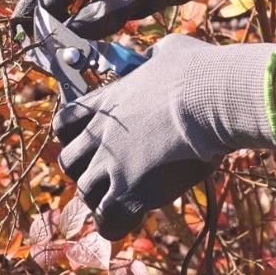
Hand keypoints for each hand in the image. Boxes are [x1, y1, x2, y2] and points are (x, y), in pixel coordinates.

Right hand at [12, 0, 268, 39]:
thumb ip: (107, 7)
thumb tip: (74, 32)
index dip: (41, 17)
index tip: (40, 42)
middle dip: (37, 22)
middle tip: (24, 48)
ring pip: (69, 11)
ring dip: (58, 31)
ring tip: (47, 55)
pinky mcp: (116, 0)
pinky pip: (91, 20)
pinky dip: (83, 35)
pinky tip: (80, 51)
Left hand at [53, 34, 275, 239]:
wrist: (212, 98)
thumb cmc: (198, 71)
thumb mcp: (169, 51)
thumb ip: (154, 56)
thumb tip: (158, 54)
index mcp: (106, 101)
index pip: (63, 123)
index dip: (73, 135)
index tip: (92, 140)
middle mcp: (100, 134)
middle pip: (68, 162)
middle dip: (85, 169)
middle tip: (109, 173)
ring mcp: (111, 164)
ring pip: (85, 192)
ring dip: (102, 196)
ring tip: (125, 197)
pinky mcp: (129, 191)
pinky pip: (107, 220)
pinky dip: (114, 223)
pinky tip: (131, 218)